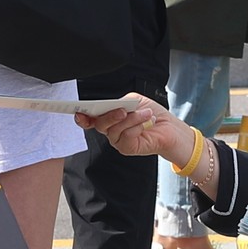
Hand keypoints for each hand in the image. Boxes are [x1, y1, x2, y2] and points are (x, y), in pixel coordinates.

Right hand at [78, 91, 193, 165]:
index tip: (79, 112)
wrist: (168, 127)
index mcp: (109, 116)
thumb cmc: (151, 113)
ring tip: (145, 114)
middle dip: (111, 115)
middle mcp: (111, 129)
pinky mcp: (127, 148)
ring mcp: (118, 140)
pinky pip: (126, 137)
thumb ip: (120, 102)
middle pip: (99, 123)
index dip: (82, 116)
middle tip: (123, 110)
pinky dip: (137, 127)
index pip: (90, 118)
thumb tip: (113, 106)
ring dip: (131, 119)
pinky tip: (146, 124)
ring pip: (114, 129)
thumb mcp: (133, 100)